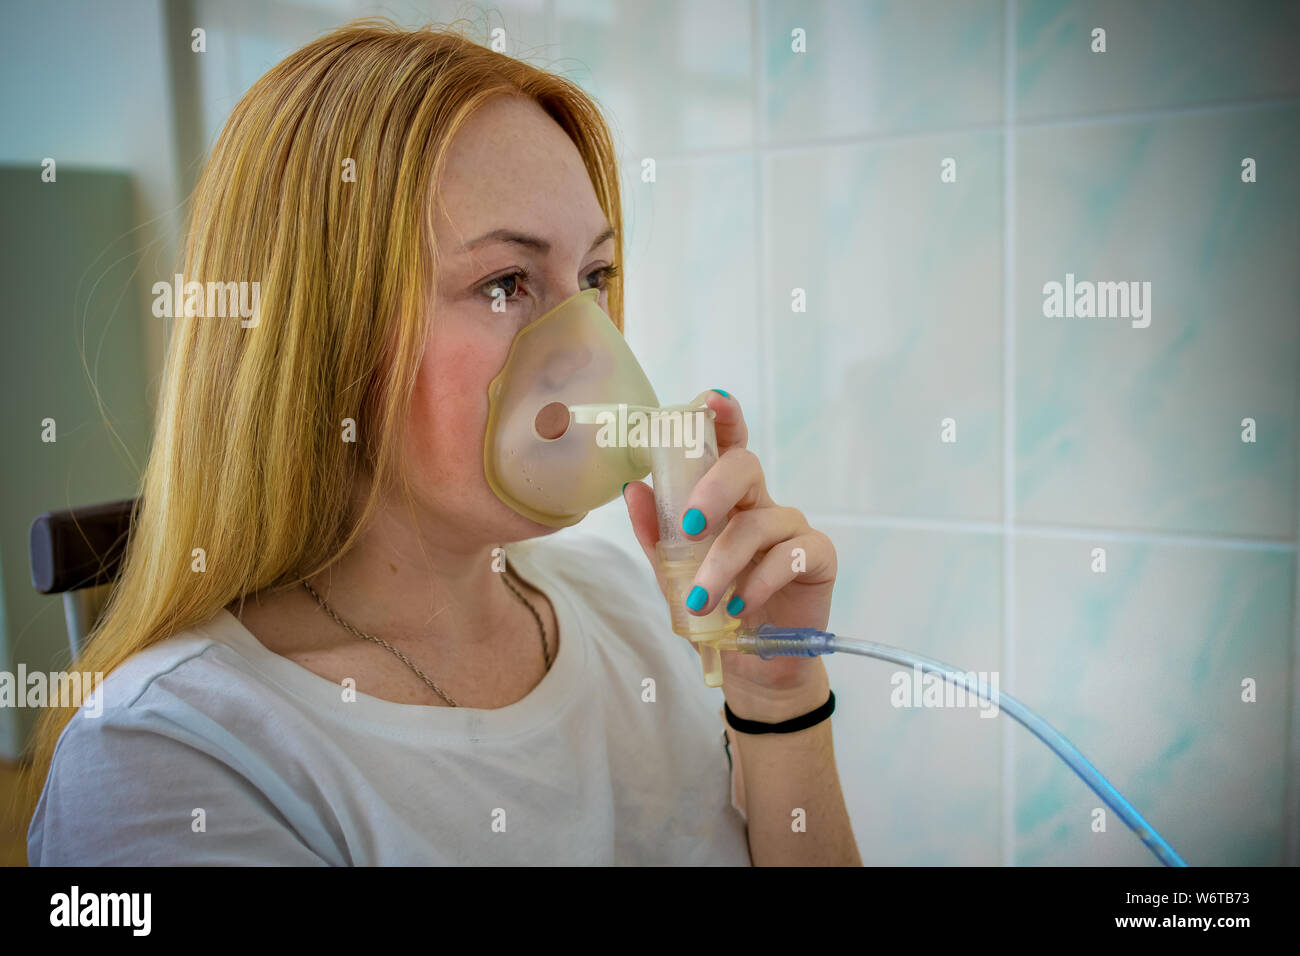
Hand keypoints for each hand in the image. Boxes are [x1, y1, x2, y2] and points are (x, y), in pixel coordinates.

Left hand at [623, 389, 837, 720]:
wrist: (750, 665)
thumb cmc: (715, 608)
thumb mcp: (674, 574)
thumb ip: (656, 534)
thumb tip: (634, 489)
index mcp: (726, 497)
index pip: (725, 446)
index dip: (723, 417)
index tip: (712, 401)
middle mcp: (760, 502)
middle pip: (745, 467)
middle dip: (713, 491)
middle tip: (688, 526)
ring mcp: (792, 528)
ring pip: (758, 524)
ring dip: (722, 563)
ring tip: (699, 600)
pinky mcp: (818, 557)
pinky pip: (790, 555)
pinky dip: (758, 581)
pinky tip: (740, 605)